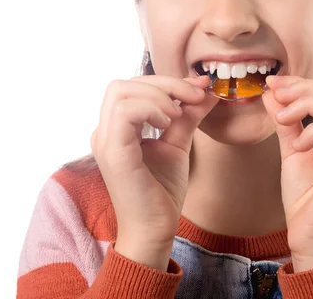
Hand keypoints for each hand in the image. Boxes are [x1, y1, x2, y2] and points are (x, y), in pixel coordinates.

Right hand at [90, 75, 217, 269]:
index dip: (167, 82)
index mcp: (117, 129)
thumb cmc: (161, 192)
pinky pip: (124, 112)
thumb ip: (188, 116)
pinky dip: (150, 108)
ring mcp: (105, 141)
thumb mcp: (178, 143)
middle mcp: (105, 131)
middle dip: (164, 83)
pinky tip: (168, 123)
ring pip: (120, 91)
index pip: (133, 87)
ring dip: (157, 95)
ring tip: (177, 115)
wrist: (155, 229)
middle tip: (193, 97)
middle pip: (124, 84)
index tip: (199, 88)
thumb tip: (208, 91)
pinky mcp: (113, 152)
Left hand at [262, 75, 312, 271]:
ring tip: (282, 118)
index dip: (304, 83)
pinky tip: (298, 144)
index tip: (273, 83)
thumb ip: (286, 121)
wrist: (310, 236)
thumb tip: (271, 92)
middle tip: (275, 94)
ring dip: (306, 105)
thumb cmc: (305, 197)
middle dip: (304, 88)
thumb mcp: (292, 149)